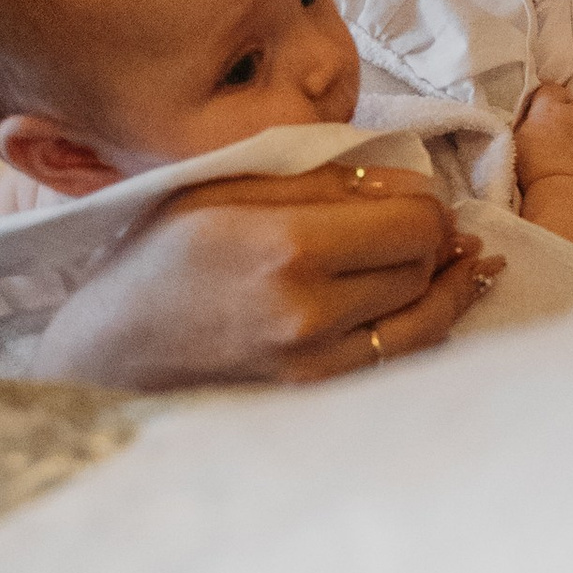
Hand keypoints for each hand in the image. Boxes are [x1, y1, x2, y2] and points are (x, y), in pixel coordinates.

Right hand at [34, 166, 499, 388]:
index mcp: (285, 243)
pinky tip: (443, 299)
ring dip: (447, 283)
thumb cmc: (156, 257)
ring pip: (425, 316)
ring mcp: (316, 362)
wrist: (108, 354)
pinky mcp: (316, 395)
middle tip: (425, 223)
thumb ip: (314, 177)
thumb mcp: (219, 185)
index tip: (412, 194)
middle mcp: (308, 309)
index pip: (412, 221)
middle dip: (433, 238)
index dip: (425, 202)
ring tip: (464, 260)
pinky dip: (429, 324)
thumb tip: (404, 182)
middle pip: (424, 264)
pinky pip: (401, 358)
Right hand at [513, 84, 572, 195]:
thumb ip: (528, 123)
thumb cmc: (535, 178)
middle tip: (564, 148)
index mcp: (549, 110)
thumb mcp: (518, 144)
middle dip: (570, 123)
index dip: (549, 103)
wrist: (568, 199)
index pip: (550, 90)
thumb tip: (533, 116)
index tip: (547, 118)